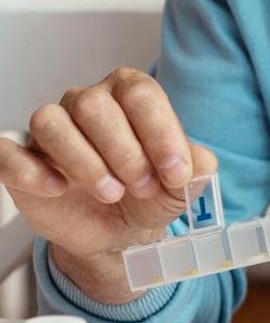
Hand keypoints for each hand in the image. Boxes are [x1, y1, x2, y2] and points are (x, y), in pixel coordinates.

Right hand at [0, 67, 215, 298]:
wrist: (119, 229)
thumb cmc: (148, 192)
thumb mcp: (182, 183)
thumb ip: (198, 167)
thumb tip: (197, 164)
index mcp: (129, 93)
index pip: (140, 95)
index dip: (160, 134)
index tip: (175, 172)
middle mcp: (87, 101)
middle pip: (94, 105)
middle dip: (124, 152)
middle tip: (141, 186)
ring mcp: (52, 129)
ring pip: (51, 121)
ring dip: (85, 162)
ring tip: (110, 192)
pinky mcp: (23, 160)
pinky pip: (9, 153)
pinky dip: (33, 172)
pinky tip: (59, 189)